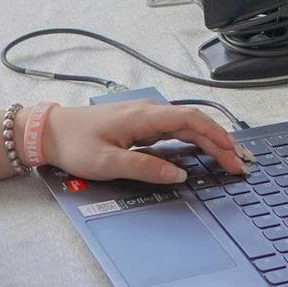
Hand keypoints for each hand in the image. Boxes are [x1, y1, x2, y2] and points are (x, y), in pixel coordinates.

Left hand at [42, 100, 244, 183]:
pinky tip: (202, 150)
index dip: (217, 137)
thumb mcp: (108, 162)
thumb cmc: (75, 145)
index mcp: (144, 117)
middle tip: (239, 164)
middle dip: (220, 142)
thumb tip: (180, 174)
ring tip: (228, 158)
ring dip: (209, 141)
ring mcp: (145, 117)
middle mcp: (149, 112)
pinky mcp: (139, 125)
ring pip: (186, 126)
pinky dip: (193, 140)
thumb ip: (146, 168)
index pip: (192, 121)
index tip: (233, 155)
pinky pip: (174, 130)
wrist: (49, 132)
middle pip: (195, 123)